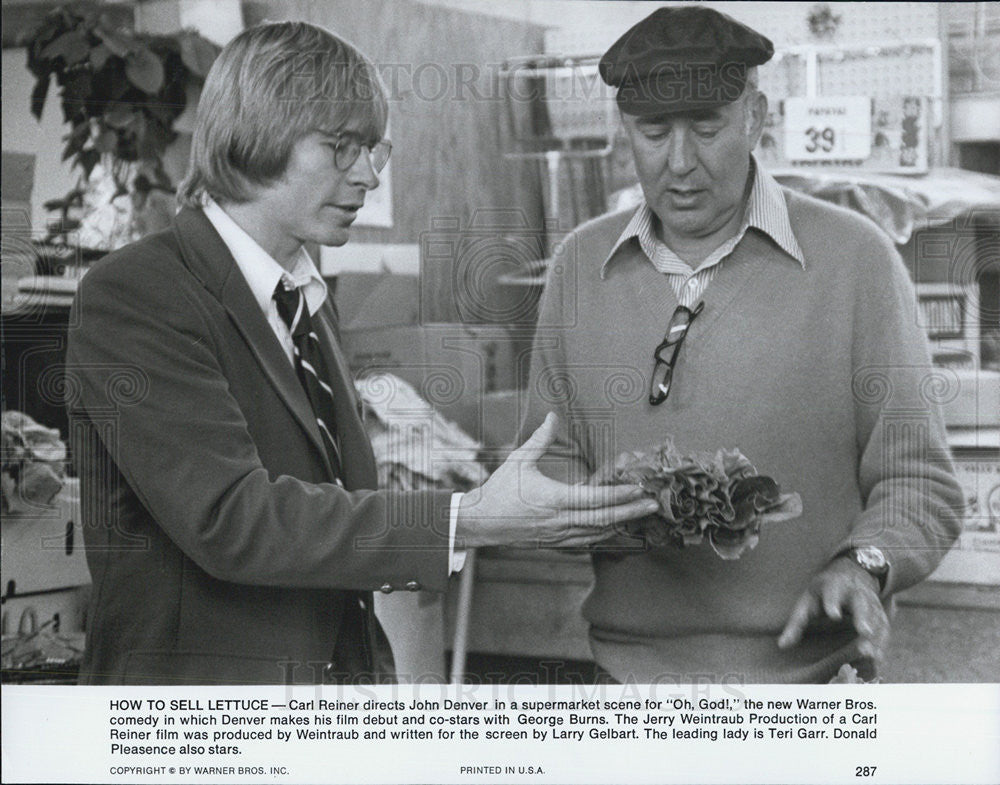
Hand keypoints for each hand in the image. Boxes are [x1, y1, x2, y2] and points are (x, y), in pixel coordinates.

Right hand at [455, 412, 659, 548]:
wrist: (479, 522)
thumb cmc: (499, 491)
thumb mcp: (519, 461)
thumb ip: (539, 440)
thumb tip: (551, 417)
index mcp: (554, 499)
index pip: (595, 499)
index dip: (619, 495)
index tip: (638, 489)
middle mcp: (559, 520)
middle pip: (603, 519)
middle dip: (631, 512)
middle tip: (652, 505)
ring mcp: (558, 535)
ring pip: (597, 533)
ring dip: (620, 524)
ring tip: (639, 515)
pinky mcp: (554, 542)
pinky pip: (585, 541)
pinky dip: (602, 534)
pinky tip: (613, 528)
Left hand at [778, 557, 889, 660]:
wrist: (851, 573)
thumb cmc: (823, 592)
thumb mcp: (808, 601)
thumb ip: (797, 623)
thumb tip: (781, 646)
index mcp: (833, 585)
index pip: (832, 592)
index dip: (832, 602)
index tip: (833, 615)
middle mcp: (855, 592)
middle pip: (860, 603)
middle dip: (862, 616)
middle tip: (863, 631)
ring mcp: (870, 601)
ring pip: (875, 616)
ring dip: (874, 635)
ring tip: (870, 653)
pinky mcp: (880, 613)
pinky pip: (884, 627)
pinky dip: (882, 642)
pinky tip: (878, 657)